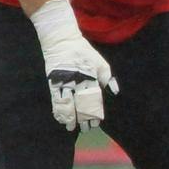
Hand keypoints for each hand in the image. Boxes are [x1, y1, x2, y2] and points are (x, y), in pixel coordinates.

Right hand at [30, 0, 117, 130]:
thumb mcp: (100, 62)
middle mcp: (77, 81)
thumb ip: (107, 78)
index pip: (94, 99)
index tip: (96, 122)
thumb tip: (115, 91)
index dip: (95, 112)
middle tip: (86, 128)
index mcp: (90, 77)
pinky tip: (61, 119)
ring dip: (70, 117)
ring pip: (68, 104)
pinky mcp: (53, 81)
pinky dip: (59, 111)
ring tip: (72, 127)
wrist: (62, 40)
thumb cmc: (83, 52)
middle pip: (81, 104)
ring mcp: (64, 82)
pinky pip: (56, 99)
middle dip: (84, 118)